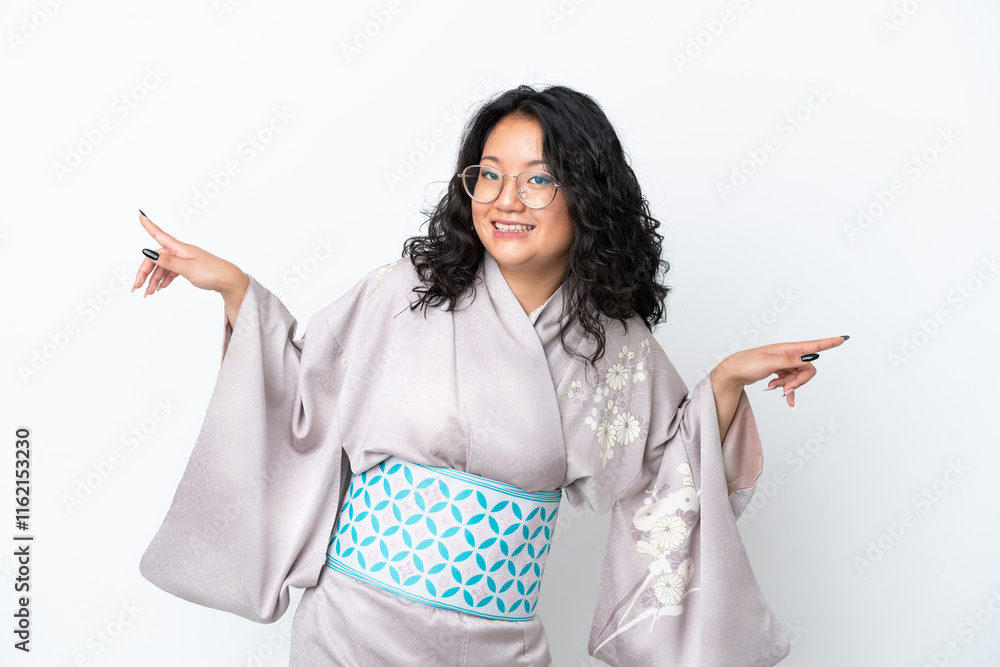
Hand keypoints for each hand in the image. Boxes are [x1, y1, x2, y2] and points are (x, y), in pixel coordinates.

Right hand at [132, 211, 247, 299]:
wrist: (230, 281)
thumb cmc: (212, 272)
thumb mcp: (187, 268)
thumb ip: (167, 262)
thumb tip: (148, 252)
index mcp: (180, 249)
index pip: (160, 235)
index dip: (149, 226)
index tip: (140, 216)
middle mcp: (181, 252)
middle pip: (156, 258)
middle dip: (144, 272)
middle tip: (137, 287)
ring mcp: (185, 260)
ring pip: (163, 267)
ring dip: (154, 279)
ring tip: (148, 293)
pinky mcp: (189, 268)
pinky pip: (172, 271)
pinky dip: (165, 279)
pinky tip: (161, 288)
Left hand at [714, 336, 848, 407]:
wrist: (732, 372)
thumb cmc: (747, 364)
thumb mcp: (768, 362)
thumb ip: (789, 361)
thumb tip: (808, 357)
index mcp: (786, 349)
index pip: (812, 346)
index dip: (828, 343)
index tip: (843, 338)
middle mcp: (787, 354)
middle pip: (807, 369)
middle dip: (799, 381)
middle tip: (785, 389)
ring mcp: (784, 363)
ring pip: (799, 377)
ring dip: (789, 386)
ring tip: (773, 388)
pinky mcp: (779, 371)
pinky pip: (790, 381)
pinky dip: (787, 389)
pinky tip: (780, 394)